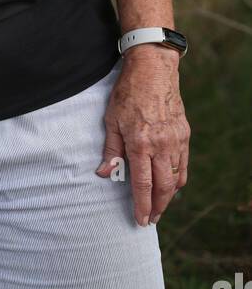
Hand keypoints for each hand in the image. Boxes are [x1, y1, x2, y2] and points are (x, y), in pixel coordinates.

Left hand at [94, 46, 190, 224]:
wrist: (153, 69)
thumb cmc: (128, 92)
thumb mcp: (111, 119)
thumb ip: (111, 149)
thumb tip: (105, 173)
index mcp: (140, 142)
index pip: (142, 183)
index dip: (142, 204)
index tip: (141, 219)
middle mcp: (161, 145)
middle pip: (163, 187)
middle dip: (158, 207)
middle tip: (151, 219)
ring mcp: (175, 140)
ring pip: (176, 178)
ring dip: (169, 196)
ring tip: (160, 206)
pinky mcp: (184, 135)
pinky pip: (183, 164)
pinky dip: (178, 179)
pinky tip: (172, 185)